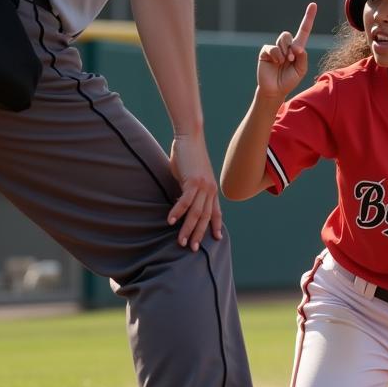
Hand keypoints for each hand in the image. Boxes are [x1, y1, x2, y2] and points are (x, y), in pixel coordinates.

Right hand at [167, 133, 222, 250]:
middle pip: (205, 217)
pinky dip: (178, 212)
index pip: (216, 212)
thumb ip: (189, 189)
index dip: (216, 225)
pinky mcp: (193, 181)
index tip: (217, 238)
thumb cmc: (188, 154)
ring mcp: (203, 186)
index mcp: (211, 189)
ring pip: (196, 213)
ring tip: (181, 242)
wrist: (190, 137)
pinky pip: (185, 201)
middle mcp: (210, 190)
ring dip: (188, 229)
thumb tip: (182, 200)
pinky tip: (170, 221)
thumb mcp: (191, 176)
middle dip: (199, 234)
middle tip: (193, 248)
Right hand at [256, 2, 317, 102]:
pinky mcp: (266, 52)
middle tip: (291, 59)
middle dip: (292, 47)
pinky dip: (276, 55)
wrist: (275, 90)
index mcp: (297, 49)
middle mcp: (286, 46)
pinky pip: (272, 48)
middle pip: (289, 35)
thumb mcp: (301, 69)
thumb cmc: (289, 80)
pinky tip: (276, 63)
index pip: (303, 30)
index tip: (313, 5)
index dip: (308, 18)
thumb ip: (303, 56)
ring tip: (283, 62)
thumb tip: (296, 47)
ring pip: (282, 39)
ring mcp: (275, 48)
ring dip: (285, 51)